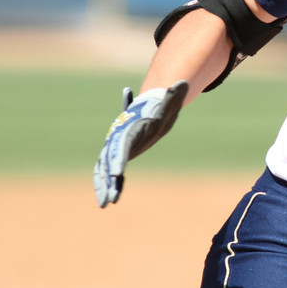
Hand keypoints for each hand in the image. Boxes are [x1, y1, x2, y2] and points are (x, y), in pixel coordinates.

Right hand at [93, 81, 187, 206]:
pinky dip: (108, 185)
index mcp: (128, 130)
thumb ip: (173, 96)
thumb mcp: (167, 105)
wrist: (147, 109)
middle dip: (107, 181)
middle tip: (110, 199)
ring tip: (106, 204)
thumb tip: (182, 83)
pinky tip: (110, 201)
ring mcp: (114, 149)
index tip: (117, 173)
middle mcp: (117, 140)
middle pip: (108, 162)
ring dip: (104, 187)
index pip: (122, 147)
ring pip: (104, 170)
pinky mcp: (117, 155)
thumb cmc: (158, 109)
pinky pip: (109, 172)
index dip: (119, 160)